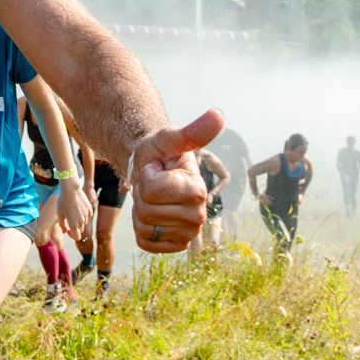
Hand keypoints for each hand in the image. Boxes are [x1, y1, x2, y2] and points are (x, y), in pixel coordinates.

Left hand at [57, 176, 92, 242]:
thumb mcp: (60, 214)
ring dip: (79, 220)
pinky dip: (83, 214)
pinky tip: (78, 207)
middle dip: (75, 228)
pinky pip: (87, 215)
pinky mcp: (89, 209)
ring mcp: (87, 215)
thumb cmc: (63, 201)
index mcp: (73, 224)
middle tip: (69, 220)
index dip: (72, 236)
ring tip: (72, 211)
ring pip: (84, 222)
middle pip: (80, 230)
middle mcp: (81, 221)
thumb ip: (62, 225)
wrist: (71, 189)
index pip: (77, 237)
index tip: (68, 230)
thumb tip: (65, 231)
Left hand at [128, 109, 222, 253]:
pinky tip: (153, 214)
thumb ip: (192, 132)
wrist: (152, 170)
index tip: (158, 168)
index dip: (147, 176)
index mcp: (198, 191)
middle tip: (154, 184)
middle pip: (146, 211)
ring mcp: (188, 234)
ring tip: (153, 197)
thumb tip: (218, 114)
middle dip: (142, 194)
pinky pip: (144, 242)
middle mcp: (198, 216)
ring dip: (140, 210)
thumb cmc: (160, 154)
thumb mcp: (169, 139)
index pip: (151, 190)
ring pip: (144, 227)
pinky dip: (141, 228)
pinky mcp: (176, 246)